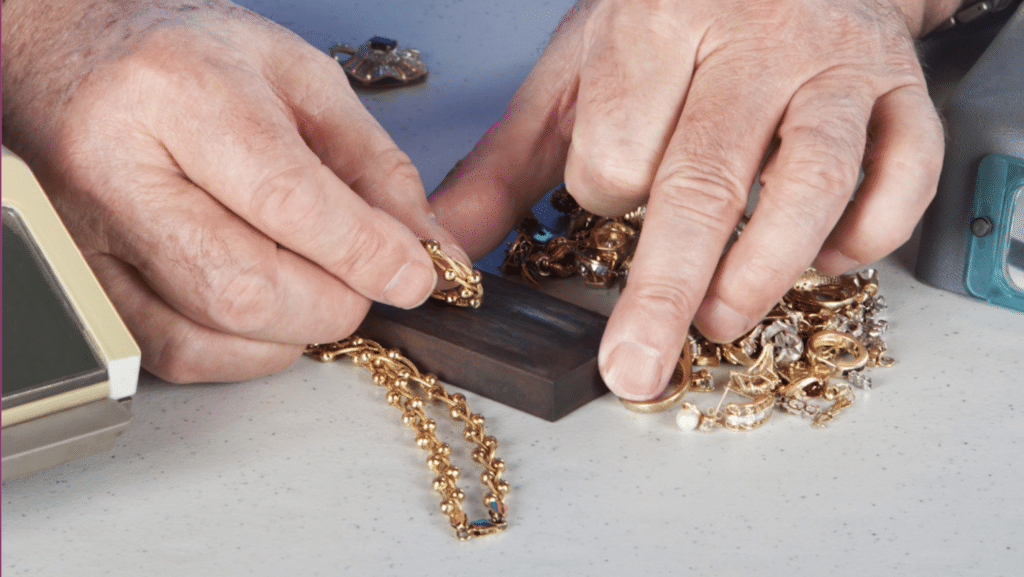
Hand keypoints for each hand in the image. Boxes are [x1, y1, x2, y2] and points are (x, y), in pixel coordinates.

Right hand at [2, 0, 466, 381]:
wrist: (68, 57)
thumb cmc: (186, 57)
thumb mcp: (299, 76)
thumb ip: (373, 163)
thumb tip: (427, 248)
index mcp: (177, 90)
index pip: (285, 198)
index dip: (363, 253)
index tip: (414, 276)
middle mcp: (114, 165)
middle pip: (244, 287)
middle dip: (334, 303)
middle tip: (365, 280)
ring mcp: (84, 233)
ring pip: (208, 334)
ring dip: (293, 331)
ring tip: (313, 282)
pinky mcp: (84, 284)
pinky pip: (175, 353)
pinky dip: (245, 350)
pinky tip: (267, 307)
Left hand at [430, 0, 957, 399]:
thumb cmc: (673, 21)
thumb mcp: (574, 77)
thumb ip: (508, 164)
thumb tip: (444, 241)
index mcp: (654, 25)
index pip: (618, 150)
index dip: (604, 195)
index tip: (609, 199)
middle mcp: (750, 37)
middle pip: (704, 180)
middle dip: (664, 290)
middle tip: (636, 368)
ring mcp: (833, 64)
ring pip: (812, 179)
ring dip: (767, 269)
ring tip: (725, 320)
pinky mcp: (898, 89)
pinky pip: (904, 171)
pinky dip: (871, 232)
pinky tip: (829, 260)